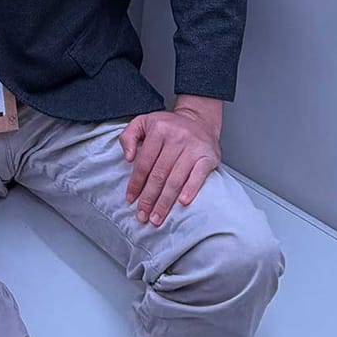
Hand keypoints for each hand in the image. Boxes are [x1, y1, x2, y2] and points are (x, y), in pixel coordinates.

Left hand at [121, 95, 223, 226]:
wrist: (200, 119)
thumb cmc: (169, 126)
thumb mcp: (143, 122)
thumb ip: (129, 136)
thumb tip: (128, 158)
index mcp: (158, 130)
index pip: (144, 163)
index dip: (136, 183)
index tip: (131, 200)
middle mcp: (176, 138)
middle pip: (159, 174)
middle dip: (149, 198)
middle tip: (143, 216)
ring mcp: (193, 147)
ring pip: (175, 179)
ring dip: (165, 201)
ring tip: (157, 217)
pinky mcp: (208, 156)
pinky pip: (198, 175)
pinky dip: (191, 189)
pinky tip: (183, 203)